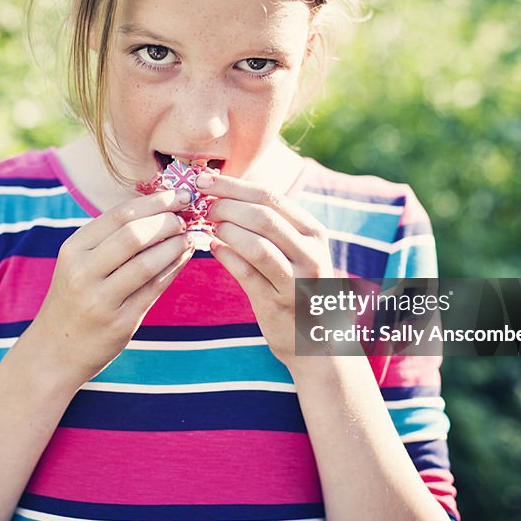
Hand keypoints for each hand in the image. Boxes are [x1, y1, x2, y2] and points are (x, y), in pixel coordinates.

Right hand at [29, 188, 194, 387]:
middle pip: (134, 234)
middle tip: (186, 217)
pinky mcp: (120, 322)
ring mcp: (100, 299)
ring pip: (147, 262)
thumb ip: (111, 238)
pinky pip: (155, 289)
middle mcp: (83, 272)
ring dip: (175, 246)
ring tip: (189, 237)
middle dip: (167, 221)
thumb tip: (160, 209)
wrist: (54, 350)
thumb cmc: (74, 298)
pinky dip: (174, 269)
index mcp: (73, 249)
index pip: (119, 214)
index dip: (155, 201)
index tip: (179, 194)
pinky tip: (184, 258)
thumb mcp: (79, 263)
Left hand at [198, 172, 332, 367]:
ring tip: (209, 227)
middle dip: (226, 206)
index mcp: (314, 232)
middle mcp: (311, 254)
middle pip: (263, 216)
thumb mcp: (297, 250)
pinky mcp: (279, 304)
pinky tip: (213, 248)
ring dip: (226, 231)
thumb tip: (224, 192)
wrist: (317, 341)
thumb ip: (270, 224)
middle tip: (203, 206)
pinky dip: (226, 257)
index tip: (204, 178)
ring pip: (256, 245)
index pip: (270, 196)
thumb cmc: (297, 285)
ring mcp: (297, 281)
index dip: (233, 185)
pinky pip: (247, 274)